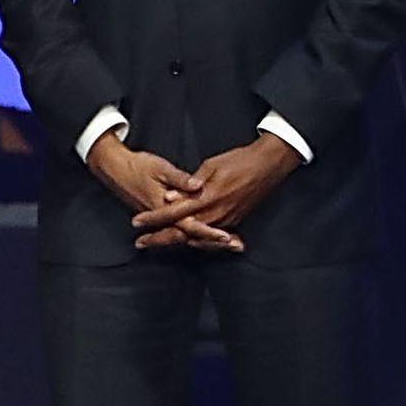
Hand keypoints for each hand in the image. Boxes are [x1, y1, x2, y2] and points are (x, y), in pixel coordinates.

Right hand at [83, 131, 244, 252]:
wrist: (114, 169)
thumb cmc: (136, 166)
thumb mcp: (159, 168)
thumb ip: (179, 179)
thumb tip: (196, 185)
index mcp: (165, 206)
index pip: (191, 224)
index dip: (210, 231)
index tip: (227, 236)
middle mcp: (164, 217)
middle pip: (193, 235)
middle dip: (215, 241)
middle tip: (236, 245)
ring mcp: (162, 218)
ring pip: (188, 235)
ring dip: (209, 240)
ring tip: (230, 243)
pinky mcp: (161, 215)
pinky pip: (182, 230)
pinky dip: (198, 234)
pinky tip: (209, 235)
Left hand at [130, 133, 301, 242]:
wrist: (269, 165)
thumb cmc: (238, 161)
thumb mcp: (210, 167)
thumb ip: (188, 185)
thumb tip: (170, 199)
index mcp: (207, 199)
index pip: (173, 213)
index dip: (154, 219)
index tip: (137, 222)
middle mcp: (216, 214)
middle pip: (182, 233)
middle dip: (160, 239)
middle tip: (141, 243)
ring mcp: (227, 220)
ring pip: (196, 238)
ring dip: (175, 241)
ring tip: (156, 244)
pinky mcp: (234, 220)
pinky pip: (211, 236)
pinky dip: (195, 240)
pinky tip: (185, 242)